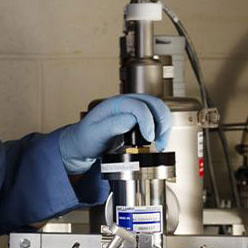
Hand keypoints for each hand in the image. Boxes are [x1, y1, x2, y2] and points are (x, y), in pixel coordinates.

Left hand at [58, 94, 172, 174]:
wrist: (82, 144)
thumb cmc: (86, 139)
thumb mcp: (95, 134)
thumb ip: (112, 125)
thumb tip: (131, 119)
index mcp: (115, 104)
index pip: (139, 106)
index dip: (147, 122)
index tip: (149, 139)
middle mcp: (126, 103)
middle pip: (154, 103)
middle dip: (162, 122)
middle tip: (160, 142)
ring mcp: (134, 109)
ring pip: (159, 109)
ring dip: (165, 125)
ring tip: (160, 143)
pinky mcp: (138, 118)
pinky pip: (156, 117)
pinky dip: (162, 128)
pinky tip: (158, 140)